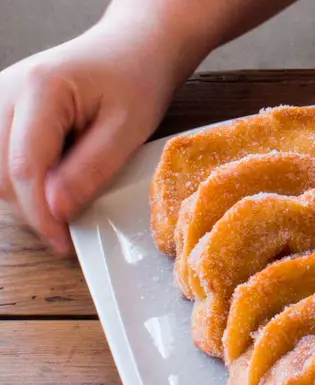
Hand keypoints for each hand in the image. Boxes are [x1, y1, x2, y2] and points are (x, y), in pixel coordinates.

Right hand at [0, 20, 187, 254]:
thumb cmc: (137, 80)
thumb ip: (90, 170)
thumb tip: (55, 211)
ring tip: (70, 193)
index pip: (23, 168)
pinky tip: (57, 177)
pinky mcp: (3, 110)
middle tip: (71, 227)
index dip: (41, 214)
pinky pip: (3, 158)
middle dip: (33, 208)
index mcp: (40, 90)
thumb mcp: (128, 129)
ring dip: (28, 194)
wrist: (133, 48)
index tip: (63, 242)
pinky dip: (26, 178)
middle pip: (0, 174)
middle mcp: (6, 90)